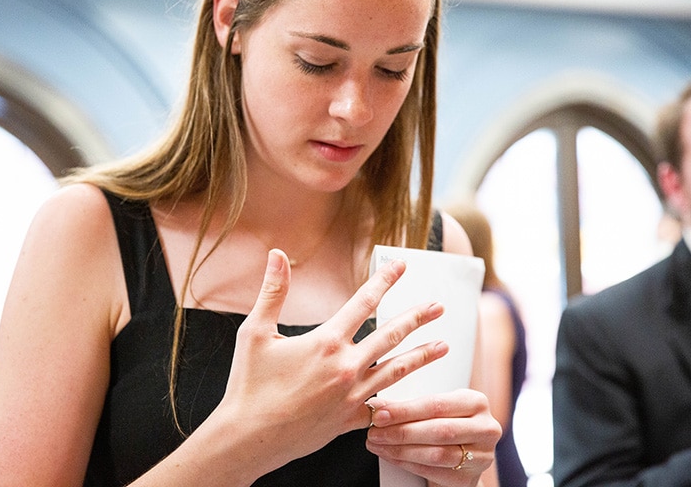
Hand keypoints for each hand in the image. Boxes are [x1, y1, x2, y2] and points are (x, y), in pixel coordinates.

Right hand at [215, 249, 448, 472]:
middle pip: (391, 335)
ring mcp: (352, 396)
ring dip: (422, 356)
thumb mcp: (255, 332)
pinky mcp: (350, 421)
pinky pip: (383, 408)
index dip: (384, 280)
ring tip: (444, 346)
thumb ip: (273, 292)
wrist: (248, 438)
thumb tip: (277, 254)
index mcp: (326, 342)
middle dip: (417, 317)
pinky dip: (400, 400)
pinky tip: (414, 396)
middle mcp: (346, 367)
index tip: (401, 266)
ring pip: (397, 371)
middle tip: (438, 306)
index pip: (364, 302)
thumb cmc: (248, 385)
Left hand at [365, 390, 501, 486]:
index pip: (436, 405)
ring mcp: (481, 456)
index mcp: (476, 402)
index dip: (405, 410)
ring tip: (377, 443)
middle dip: (400, 431)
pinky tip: (390, 456)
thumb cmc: (446, 425)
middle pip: (437, 430)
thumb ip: (407, 407)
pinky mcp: (469, 479)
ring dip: (400, 449)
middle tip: (375, 431)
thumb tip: (375, 405)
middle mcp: (485, 428)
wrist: (464, 456)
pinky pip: (433, 471)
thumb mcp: (434, 410)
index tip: (379, 413)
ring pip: (435, 454)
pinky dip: (406, 463)